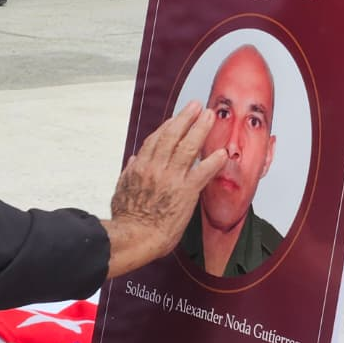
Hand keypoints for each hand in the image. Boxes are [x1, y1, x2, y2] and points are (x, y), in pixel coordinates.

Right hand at [101, 101, 225, 277]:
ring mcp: (171, 178)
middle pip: (173, 136)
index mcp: (141, 166)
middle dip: (186, 118)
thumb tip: (133, 160)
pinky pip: (202, 173)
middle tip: (196, 106)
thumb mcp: (121, 189)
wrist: (135, 236)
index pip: (156, 139)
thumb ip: (129, 172)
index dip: (168, 126)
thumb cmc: (127, 217)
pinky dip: (213, 161)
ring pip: (188, 147)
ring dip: (200, 129)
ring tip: (210, 116)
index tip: (177, 118)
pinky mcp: (185, 192)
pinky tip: (222, 153)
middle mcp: (156, 167)